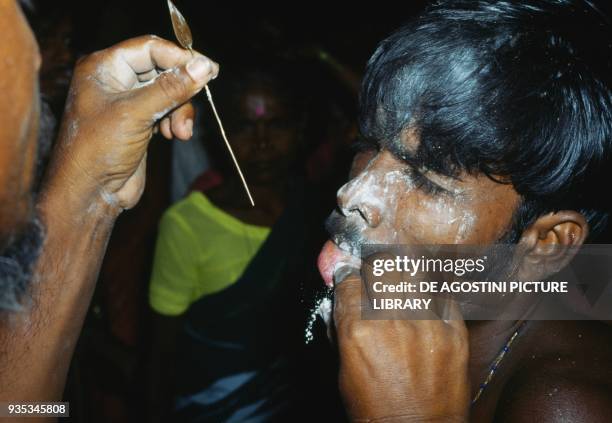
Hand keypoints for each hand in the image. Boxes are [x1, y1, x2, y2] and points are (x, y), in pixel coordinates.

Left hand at [48, 35, 217, 210]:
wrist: (90, 192)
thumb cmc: (98, 149)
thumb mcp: (137, 114)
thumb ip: (171, 88)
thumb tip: (203, 67)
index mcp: (104, 68)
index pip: (149, 48)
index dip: (179, 57)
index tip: (208, 69)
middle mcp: (115, 80)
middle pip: (162, 69)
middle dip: (181, 89)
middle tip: (200, 99)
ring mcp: (128, 102)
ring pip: (168, 92)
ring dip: (180, 110)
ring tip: (181, 133)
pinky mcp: (139, 122)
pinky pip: (166, 110)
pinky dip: (176, 121)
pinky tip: (175, 136)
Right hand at [333, 273, 469, 421]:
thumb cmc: (375, 407)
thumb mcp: (344, 369)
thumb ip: (343, 327)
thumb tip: (345, 299)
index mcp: (357, 329)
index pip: (351, 279)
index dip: (351, 277)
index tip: (354, 280)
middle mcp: (391, 320)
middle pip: (383, 266)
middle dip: (378, 269)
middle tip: (380, 278)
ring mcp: (426, 323)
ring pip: (415, 273)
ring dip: (406, 277)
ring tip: (405, 287)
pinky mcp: (454, 332)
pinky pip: (444, 296)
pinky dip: (434, 297)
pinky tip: (428, 306)